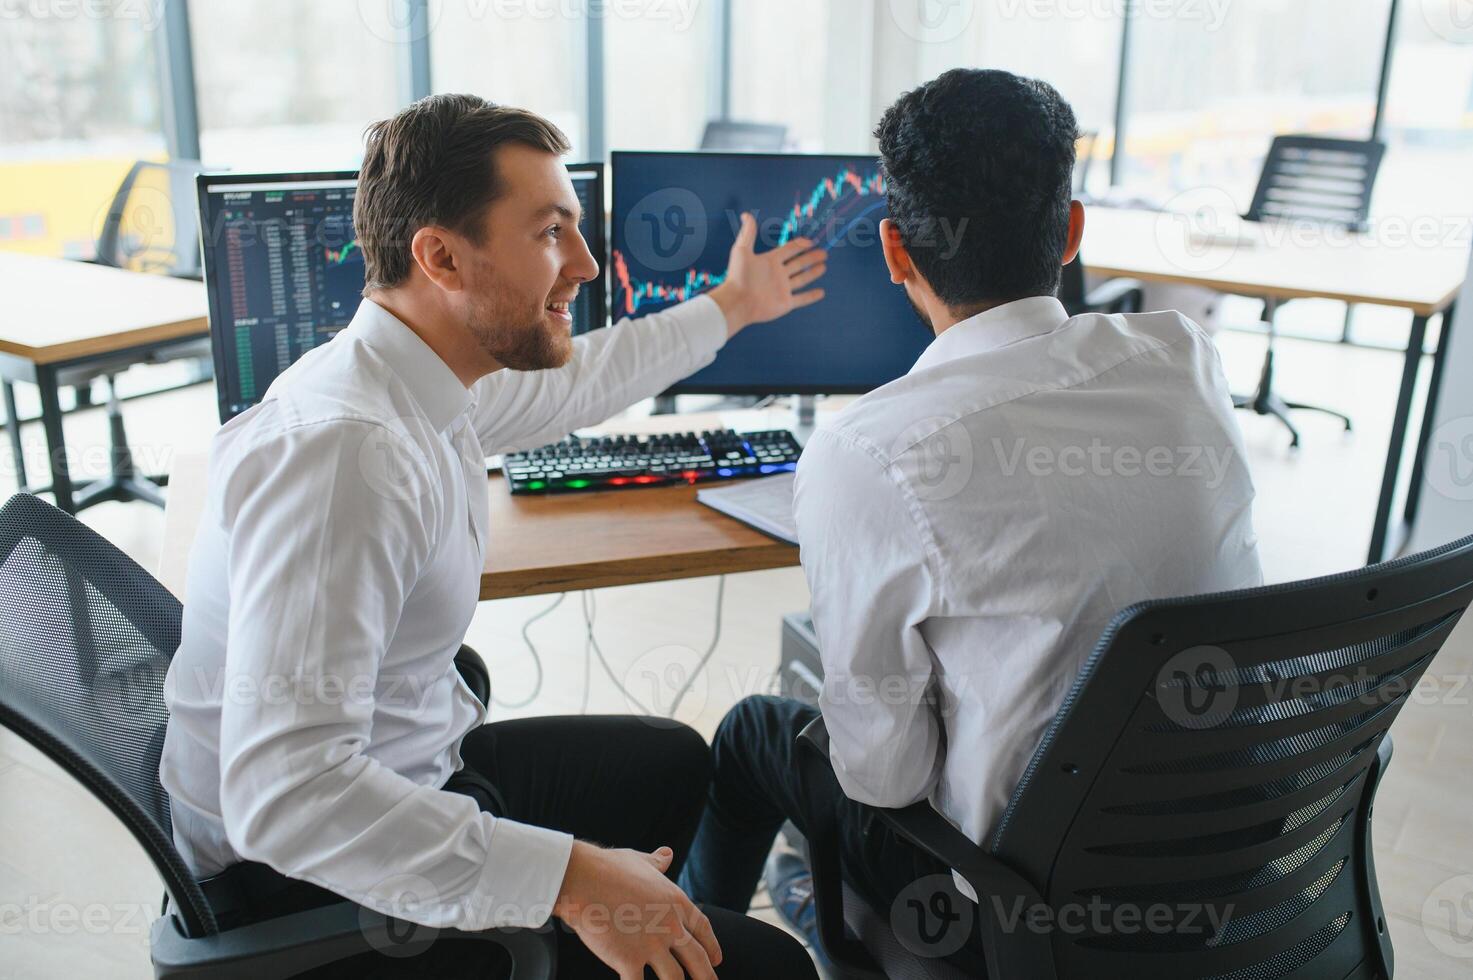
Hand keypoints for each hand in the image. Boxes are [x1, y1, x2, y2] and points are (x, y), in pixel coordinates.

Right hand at [554, 841, 721, 979]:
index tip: (718, 959)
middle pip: (698, 958)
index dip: (712, 946)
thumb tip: (667, 853)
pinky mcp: (629, 960)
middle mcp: (670, 926)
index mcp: (676, 902)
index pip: (703, 928)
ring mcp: (651, 945)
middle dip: (707, 976)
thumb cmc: (608, 867)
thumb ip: (656, 862)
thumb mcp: (640, 861)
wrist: (584, 879)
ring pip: (675, 979)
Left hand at [709, 212, 827, 335]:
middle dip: (811, 258)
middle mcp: (778, 274)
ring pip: (802, 279)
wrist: (737, 302)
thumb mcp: (742, 250)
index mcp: (770, 261)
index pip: (789, 250)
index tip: (812, 241)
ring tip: (823, 267)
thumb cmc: (738, 276)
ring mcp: (782, 289)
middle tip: (824, 253)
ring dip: (813, 273)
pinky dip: (811, 296)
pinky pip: (802, 299)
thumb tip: (746, 214)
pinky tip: (821, 292)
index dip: (800, 245)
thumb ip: (748, 233)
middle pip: (798, 263)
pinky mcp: (785, 303)